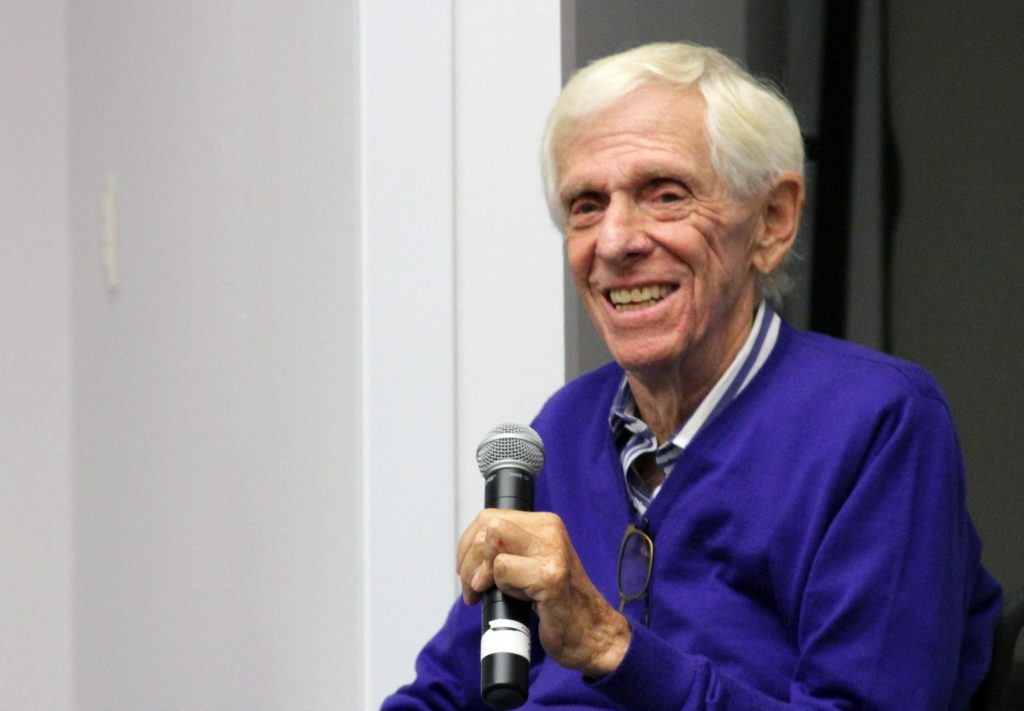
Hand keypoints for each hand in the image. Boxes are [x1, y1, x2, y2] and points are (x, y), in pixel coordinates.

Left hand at [456, 509, 630, 677]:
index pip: (489, 517)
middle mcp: (550, 530)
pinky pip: (502, 570)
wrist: (590, 632)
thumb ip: (505, 550)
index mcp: (545, 523)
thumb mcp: (530, 564)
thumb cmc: (557, 602)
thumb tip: (466, 553)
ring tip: (487, 594)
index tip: (466, 569)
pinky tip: (518, 599)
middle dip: (468, 561)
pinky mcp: (549, 575)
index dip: (468, 544)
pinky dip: (501, 588)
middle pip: (487, 527)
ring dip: (480, 576)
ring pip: (491, 544)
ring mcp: (552, 551)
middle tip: (472, 588)